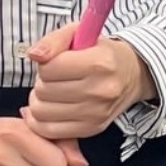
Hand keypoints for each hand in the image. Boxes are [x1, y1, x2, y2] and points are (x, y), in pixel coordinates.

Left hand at [20, 28, 157, 154]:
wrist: (131, 75)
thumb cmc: (100, 52)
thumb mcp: (80, 34)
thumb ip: (54, 40)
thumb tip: (34, 54)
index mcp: (99, 63)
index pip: (49, 68)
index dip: (45, 63)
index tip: (55, 62)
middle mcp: (100, 90)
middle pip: (44, 90)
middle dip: (42, 82)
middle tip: (55, 78)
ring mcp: (96, 113)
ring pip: (42, 112)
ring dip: (41, 101)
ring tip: (53, 92)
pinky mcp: (91, 129)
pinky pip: (49, 131)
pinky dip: (41, 121)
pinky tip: (50, 109)